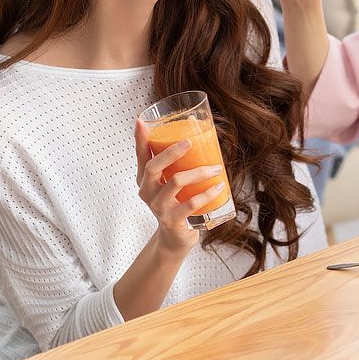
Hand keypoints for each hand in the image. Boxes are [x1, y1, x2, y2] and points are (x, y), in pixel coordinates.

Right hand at [134, 120, 224, 253]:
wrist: (175, 238)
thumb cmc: (175, 203)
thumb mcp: (171, 181)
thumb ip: (178, 160)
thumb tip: (194, 123)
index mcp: (145, 179)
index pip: (140, 155)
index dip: (139, 138)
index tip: (141, 121)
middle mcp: (147, 191)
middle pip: (153, 167)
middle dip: (171, 152)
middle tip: (189, 142)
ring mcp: (158, 207)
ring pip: (176, 182)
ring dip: (199, 172)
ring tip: (216, 168)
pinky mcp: (172, 220)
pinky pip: (191, 204)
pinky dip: (208, 193)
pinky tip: (219, 187)